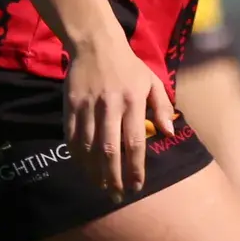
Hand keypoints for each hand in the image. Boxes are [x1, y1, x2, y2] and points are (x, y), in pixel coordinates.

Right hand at [64, 34, 176, 198]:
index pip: (135, 142)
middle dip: (114, 177)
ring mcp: (88, 106)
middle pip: (110, 150)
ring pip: (88, 147)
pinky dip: (76, 156)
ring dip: (94, 171)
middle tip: (117, 196)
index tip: (137, 186)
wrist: (95, 44)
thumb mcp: (152, 82)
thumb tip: (169, 133)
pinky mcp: (70, 105)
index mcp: (132, 101)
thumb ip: (161, 107)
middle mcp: (110, 106)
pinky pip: (71, 136)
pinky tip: (83, 168)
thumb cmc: (129, 66)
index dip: (136, 168)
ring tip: (100, 186)